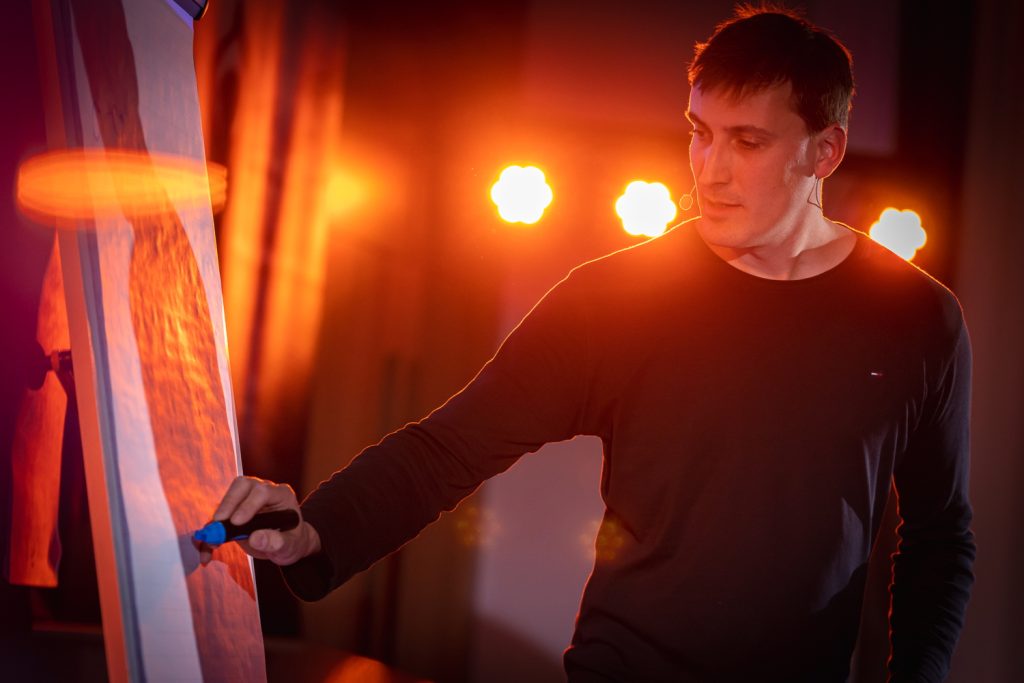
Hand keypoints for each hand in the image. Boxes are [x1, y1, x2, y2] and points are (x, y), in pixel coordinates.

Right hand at [199, 476, 321, 566]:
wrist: (285, 545)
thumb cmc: (292, 541)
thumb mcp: (290, 546)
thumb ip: (277, 542)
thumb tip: (255, 538)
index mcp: (281, 495)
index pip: (263, 491)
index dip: (248, 505)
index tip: (237, 522)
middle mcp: (264, 491)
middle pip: (243, 485)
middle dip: (228, 503)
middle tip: (219, 524)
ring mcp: (248, 498)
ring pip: (229, 495)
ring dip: (218, 516)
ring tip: (213, 538)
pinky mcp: (235, 509)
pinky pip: (220, 515)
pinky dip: (211, 531)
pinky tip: (208, 548)